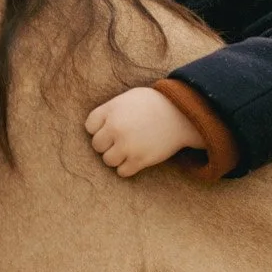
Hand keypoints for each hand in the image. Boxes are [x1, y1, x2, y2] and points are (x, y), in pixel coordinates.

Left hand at [84, 86, 202, 176]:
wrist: (182, 114)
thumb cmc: (153, 105)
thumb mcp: (128, 99)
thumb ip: (110, 111)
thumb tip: (95, 128)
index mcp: (111, 110)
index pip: (89, 127)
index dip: (99, 129)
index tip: (111, 128)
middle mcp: (115, 128)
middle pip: (97, 145)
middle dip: (108, 144)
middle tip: (121, 140)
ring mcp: (127, 145)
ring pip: (108, 160)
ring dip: (116, 157)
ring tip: (128, 149)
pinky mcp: (139, 160)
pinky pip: (122, 172)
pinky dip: (127, 167)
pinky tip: (135, 158)